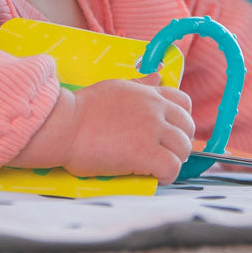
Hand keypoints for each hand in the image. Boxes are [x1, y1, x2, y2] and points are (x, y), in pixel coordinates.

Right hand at [11, 73, 194, 184]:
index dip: (180, 119)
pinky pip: (172, 167)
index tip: (168, 131)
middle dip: (179, 142)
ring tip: (155, 166)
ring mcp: (152, 130)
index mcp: (146, 93)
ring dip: (173, 160)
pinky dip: (167, 175)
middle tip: (162, 152)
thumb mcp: (114, 88)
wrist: (64, 124)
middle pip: (187, 127)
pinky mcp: (145, 152)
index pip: (183, 101)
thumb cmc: (81, 109)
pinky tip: (153, 176)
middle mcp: (154, 108)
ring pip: (183, 148)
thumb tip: (157, 77)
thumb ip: (139, 86)